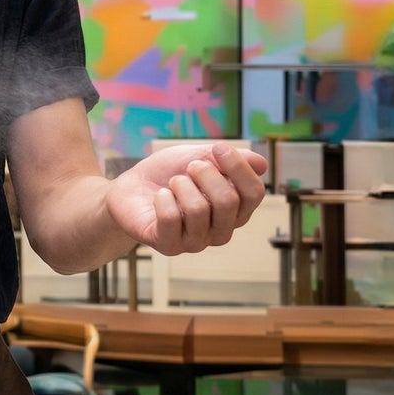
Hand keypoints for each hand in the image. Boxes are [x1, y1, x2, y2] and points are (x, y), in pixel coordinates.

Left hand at [107, 142, 268, 254]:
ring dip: (181, 185)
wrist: (131, 188)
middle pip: (229, 201)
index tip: (218, 148)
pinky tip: (159, 197)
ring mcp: (196, 242)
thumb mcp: (198, 157)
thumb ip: (227, 159)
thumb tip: (262, 164)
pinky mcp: (169, 246)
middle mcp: (221, 230)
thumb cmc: (169, 174)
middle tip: (188, 167)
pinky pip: (171, 218)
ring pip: (198, 209)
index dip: (238, 167)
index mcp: (236, 210)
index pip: (254, 193)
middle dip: (206, 174)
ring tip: (172, 184)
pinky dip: (162, 198)